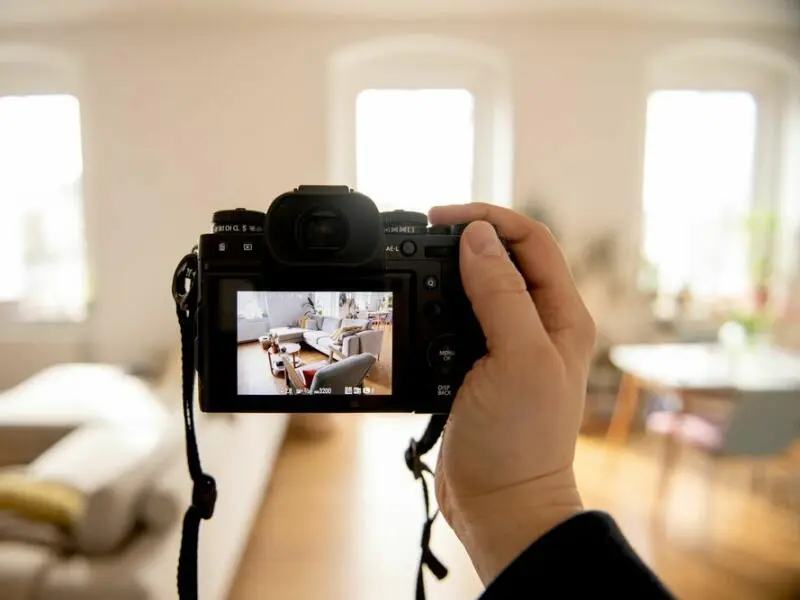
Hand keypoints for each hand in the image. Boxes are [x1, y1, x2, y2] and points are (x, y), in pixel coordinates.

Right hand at [428, 203, 595, 583]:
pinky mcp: (479, 366)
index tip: (440, 220)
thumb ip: (500, 294)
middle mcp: (539, 324)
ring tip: (414, 268)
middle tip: (421, 238)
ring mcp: (508, 345)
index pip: (531, 240)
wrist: (500, 505)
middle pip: (503, 257)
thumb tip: (478, 238)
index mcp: (562, 315)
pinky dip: (435, 307)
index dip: (488, 219)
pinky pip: (456, 320)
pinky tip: (417, 310)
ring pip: (476, 286)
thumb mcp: (517, 358)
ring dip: (446, 271)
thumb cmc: (521, 442)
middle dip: (464, 239)